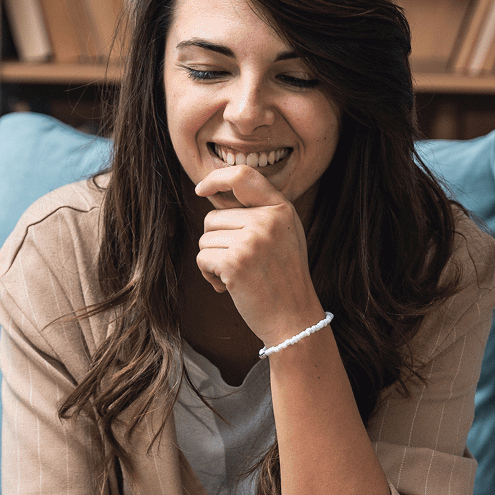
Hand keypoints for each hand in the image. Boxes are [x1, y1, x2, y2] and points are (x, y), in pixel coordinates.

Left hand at [192, 164, 322, 347]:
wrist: (294, 319)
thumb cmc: (282, 279)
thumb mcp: (282, 236)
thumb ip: (256, 212)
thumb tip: (212, 192)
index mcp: (281, 209)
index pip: (243, 175)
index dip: (216, 178)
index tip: (201, 188)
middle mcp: (268, 220)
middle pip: (213, 217)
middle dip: (216, 242)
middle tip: (239, 264)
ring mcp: (252, 240)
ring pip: (205, 239)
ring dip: (212, 261)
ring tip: (237, 276)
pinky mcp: (235, 261)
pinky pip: (202, 258)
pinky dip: (208, 274)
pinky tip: (228, 286)